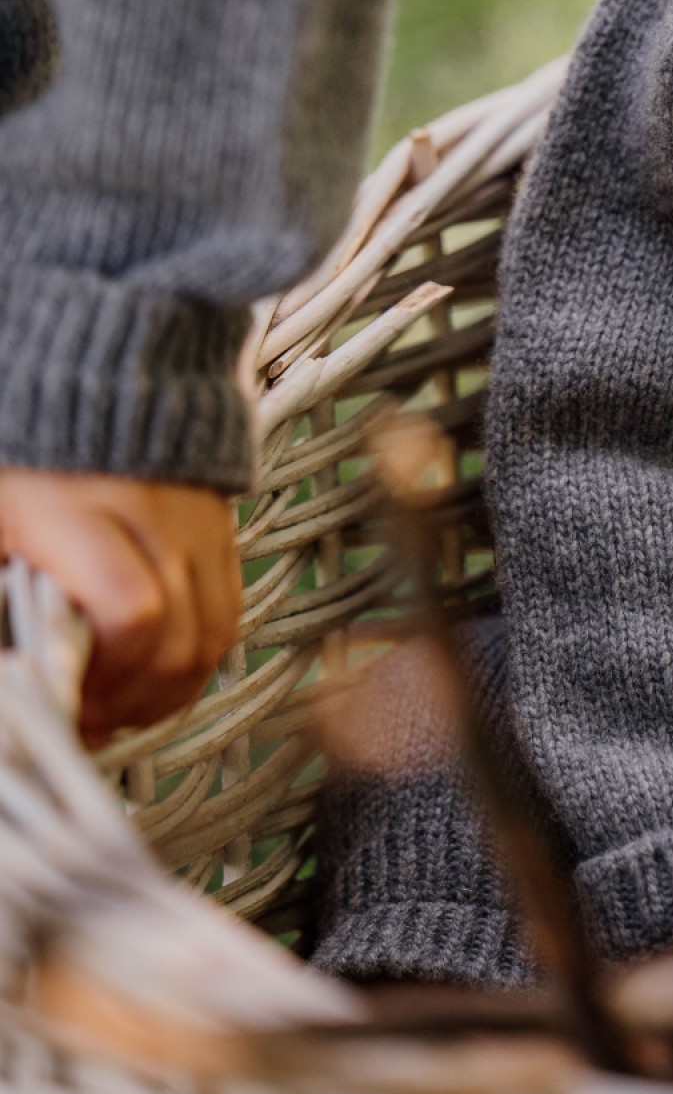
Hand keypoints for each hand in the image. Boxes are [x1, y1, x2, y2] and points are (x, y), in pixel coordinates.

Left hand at [0, 470, 241, 742]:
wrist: (97, 375)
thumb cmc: (25, 458)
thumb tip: (7, 671)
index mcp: (80, 512)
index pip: (131, 613)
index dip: (108, 675)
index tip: (68, 697)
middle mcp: (155, 517)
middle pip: (180, 640)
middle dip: (136, 701)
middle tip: (88, 717)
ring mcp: (197, 521)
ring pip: (214, 636)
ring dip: (170, 690)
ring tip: (121, 704)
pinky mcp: (220, 527)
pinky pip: (229, 611)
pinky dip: (198, 656)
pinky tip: (155, 669)